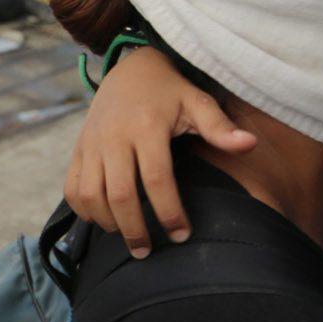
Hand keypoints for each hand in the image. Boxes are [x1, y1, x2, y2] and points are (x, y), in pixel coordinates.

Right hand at [64, 47, 255, 256]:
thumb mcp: (197, 102)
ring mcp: (92, 143)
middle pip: (120, 194)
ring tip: (128, 236)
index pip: (157, 179)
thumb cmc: (170, 91)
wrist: (130, 69)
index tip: (182, 235)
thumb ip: (220, 127)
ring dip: (107, 222)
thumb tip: (250, 145)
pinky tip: (103, 220)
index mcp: (147, 127)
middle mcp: (114, 136)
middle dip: (134, 229)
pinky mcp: (79, 148)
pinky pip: (72, 186)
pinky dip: (83, 209)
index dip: (169, 212)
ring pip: (91, 194)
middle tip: (147, 252)